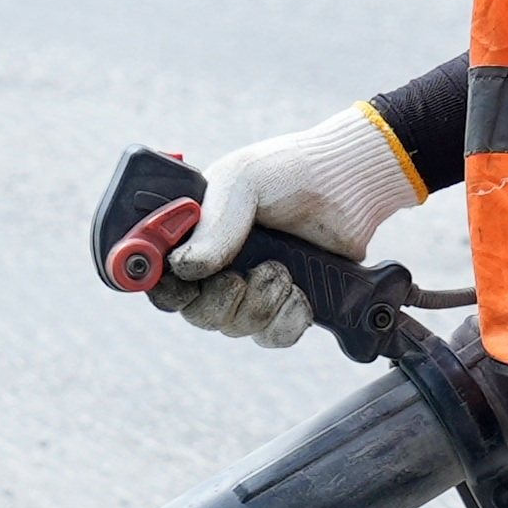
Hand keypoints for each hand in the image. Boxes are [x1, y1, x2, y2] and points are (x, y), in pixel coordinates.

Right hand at [154, 106, 423, 348]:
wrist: (348, 187)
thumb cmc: (288, 172)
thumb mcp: (241, 182)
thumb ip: (212, 224)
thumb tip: (185, 267)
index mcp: (193, 232)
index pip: (160, 275)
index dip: (163, 286)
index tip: (183, 283)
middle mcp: (217, 264)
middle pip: (194, 312)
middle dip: (220, 301)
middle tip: (240, 279)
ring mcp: (251, 287)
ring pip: (234, 326)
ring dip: (260, 304)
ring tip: (283, 271)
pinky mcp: (284, 305)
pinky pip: (271, 336)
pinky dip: (286, 320)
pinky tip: (300, 293)